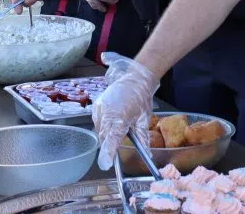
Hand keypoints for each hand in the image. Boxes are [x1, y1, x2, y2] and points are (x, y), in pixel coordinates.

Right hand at [92, 53, 159, 170]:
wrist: (135, 79)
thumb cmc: (141, 98)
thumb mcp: (144, 119)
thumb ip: (142, 138)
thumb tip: (147, 155)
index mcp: (120, 117)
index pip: (112, 139)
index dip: (108, 153)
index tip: (105, 165)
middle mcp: (107, 112)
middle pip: (104, 137)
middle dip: (110, 143)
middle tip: (118, 142)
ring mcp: (100, 107)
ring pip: (100, 130)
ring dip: (107, 133)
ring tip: (118, 126)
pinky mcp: (97, 104)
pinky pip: (97, 121)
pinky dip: (103, 125)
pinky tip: (112, 120)